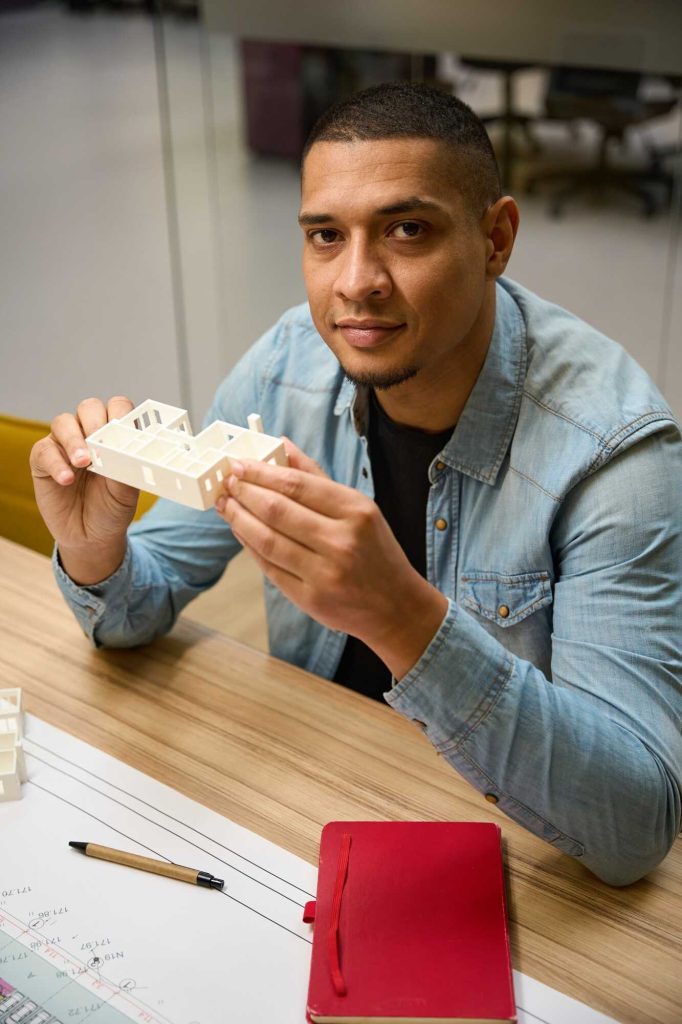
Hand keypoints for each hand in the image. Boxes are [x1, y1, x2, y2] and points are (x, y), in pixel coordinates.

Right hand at [30, 397, 139, 582]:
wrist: (92, 537)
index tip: (124, 431)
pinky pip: (44, 451)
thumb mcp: (127, 492)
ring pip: (64, 422)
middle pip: (89, 408)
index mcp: (113, 435)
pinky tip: (67, 479)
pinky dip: (56, 463)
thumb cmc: (111, 508)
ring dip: (74, 440)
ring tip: (83, 463)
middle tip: (100, 444)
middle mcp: (88, 433)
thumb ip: (126, 468)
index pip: (117, 408)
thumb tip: (126, 451)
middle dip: (95, 422)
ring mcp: (64, 444)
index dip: (121, 414)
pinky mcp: (43, 460)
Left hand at [216, 440, 447, 679]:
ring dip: (240, 519)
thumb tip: (282, 444)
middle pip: (278, 511)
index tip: (239, 464)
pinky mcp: (310, 599)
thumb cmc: (375, 551)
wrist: (395, 606)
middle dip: (244, 492)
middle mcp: (341, 542)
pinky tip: (240, 530)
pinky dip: (250, 546)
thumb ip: (317, 478)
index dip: (261, 473)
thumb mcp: (359, 508)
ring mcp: (324, 574)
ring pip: (268, 540)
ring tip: (226, 504)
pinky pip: (269, 567)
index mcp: (356, 512)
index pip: (297, 485)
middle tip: (227, 481)